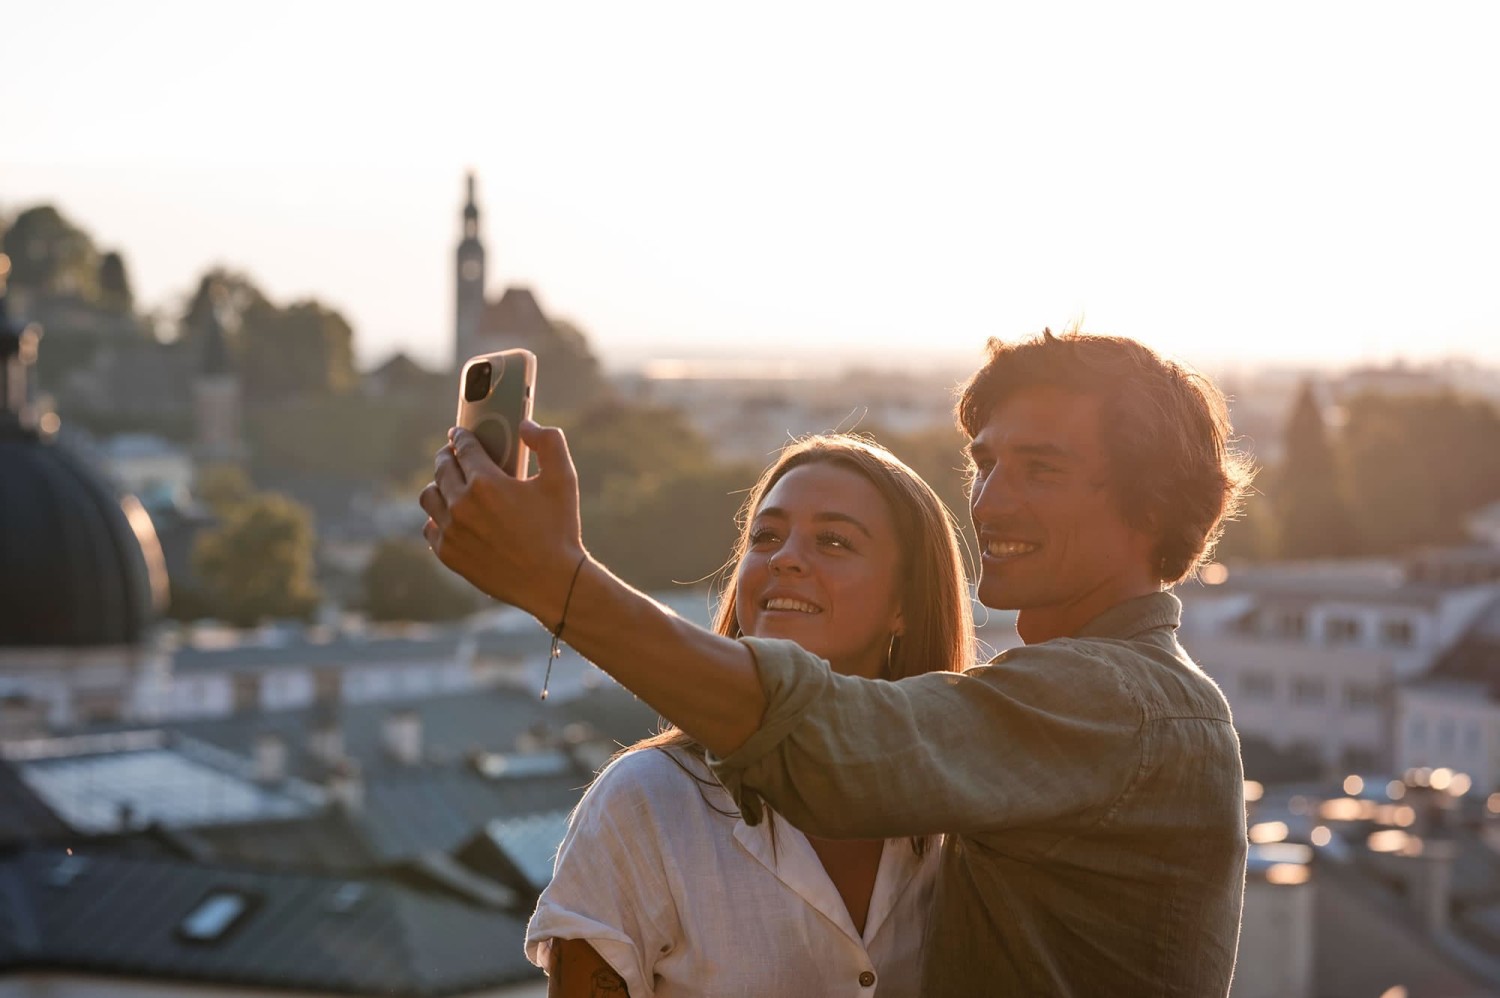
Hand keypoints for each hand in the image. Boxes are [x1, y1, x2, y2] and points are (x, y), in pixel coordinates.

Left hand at [419, 420, 585, 622]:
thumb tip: (525, 425)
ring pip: (429, 496)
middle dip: (447, 455)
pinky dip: (438, 517)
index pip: (464, 447)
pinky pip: (430, 527)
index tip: (459, 433)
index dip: (461, 435)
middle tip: (453, 453)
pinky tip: (450, 515)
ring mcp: (452, 531)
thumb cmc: (559, 529)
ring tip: (449, 484)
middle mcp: (461, 505)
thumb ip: (549, 442)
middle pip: (442, 468)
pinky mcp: (449, 555)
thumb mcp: (563, 479)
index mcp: (486, 482)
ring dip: (438, 485)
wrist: (553, 582)